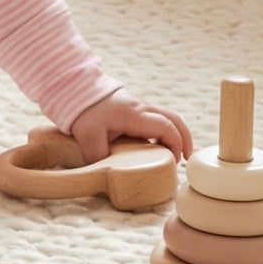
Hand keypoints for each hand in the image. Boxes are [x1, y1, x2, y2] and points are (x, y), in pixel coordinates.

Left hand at [69, 89, 192, 163]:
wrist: (77, 88)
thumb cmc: (84, 111)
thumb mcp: (88, 137)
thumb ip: (99, 157)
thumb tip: (108, 174)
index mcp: (134, 115)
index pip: (166, 127)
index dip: (177, 144)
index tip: (175, 160)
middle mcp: (142, 108)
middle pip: (175, 119)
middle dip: (185, 139)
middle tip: (186, 159)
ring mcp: (140, 106)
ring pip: (168, 117)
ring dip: (176, 134)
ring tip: (174, 156)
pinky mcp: (136, 108)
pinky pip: (158, 118)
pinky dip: (165, 131)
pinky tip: (157, 146)